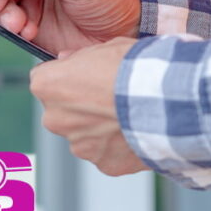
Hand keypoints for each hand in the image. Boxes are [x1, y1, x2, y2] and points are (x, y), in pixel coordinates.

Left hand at [30, 37, 147, 175]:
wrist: (165, 99)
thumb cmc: (136, 68)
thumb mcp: (106, 47)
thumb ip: (80, 57)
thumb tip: (68, 60)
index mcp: (48, 86)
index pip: (44, 80)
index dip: (67, 77)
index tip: (84, 76)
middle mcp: (55, 119)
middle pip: (63, 112)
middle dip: (81, 107)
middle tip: (111, 97)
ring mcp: (79, 145)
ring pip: (85, 136)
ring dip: (101, 128)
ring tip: (129, 115)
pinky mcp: (104, 163)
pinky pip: (108, 154)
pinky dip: (119, 146)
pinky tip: (137, 131)